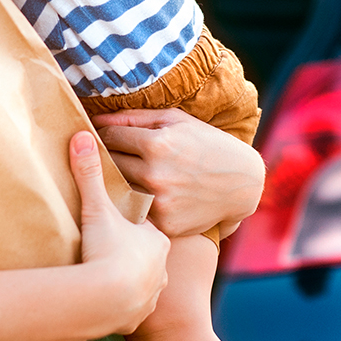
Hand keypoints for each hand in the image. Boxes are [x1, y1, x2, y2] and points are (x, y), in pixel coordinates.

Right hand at [69, 130, 168, 333]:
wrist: (107, 301)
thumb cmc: (108, 250)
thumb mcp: (97, 208)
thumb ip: (90, 174)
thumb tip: (82, 136)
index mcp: (156, 238)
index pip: (145, 225)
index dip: (130, 222)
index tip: (116, 221)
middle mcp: (161, 266)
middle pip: (145, 254)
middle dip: (131, 250)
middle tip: (110, 244)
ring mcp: (152, 293)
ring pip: (143, 281)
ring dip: (129, 277)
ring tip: (108, 273)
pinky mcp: (138, 317)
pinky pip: (133, 306)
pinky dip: (123, 301)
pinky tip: (109, 297)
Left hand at [90, 109, 264, 236]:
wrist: (244, 184)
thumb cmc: (206, 143)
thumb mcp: (174, 119)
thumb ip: (133, 117)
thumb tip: (96, 120)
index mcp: (156, 144)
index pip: (108, 137)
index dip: (103, 135)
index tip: (103, 136)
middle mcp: (155, 174)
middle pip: (110, 163)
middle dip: (108, 156)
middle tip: (109, 154)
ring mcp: (160, 202)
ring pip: (118, 188)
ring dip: (118, 180)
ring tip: (125, 173)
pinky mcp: (166, 224)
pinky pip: (136, 210)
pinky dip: (135, 202)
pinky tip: (144, 194)